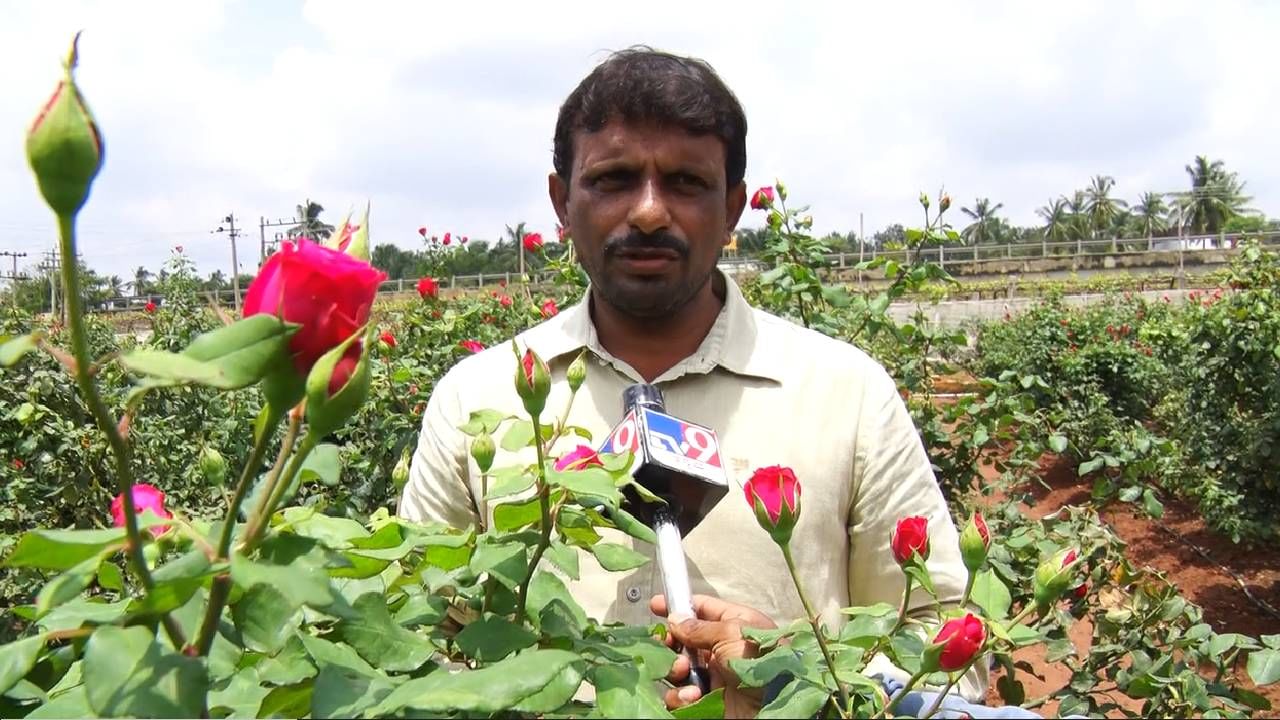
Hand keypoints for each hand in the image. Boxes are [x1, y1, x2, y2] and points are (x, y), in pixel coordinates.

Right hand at [650, 593, 776, 718]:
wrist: (774, 703)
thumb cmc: (760, 660)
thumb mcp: (730, 633)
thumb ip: (699, 627)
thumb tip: (674, 619)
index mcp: (733, 625)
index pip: (701, 609)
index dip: (679, 606)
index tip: (656, 605)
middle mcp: (722, 649)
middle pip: (684, 641)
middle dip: (670, 642)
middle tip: (667, 645)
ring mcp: (714, 676)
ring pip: (678, 669)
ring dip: (674, 669)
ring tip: (682, 670)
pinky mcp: (708, 701)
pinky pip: (682, 697)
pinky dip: (681, 696)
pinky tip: (693, 695)